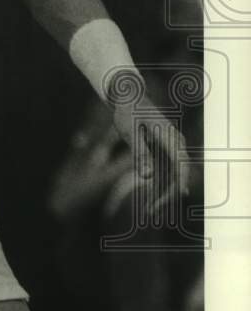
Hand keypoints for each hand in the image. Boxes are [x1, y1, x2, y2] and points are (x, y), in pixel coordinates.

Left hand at [111, 99, 190, 213]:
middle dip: (168, 195)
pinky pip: (166, 172)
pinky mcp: (164, 151)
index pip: (181, 166)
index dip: (177, 185)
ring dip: (163, 194)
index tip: (169, 201)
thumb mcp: (129, 132)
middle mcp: (176, 144)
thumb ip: (139, 153)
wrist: (129, 98)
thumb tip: (148, 176)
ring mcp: (172, 148)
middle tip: (151, 212)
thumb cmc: (128, 113)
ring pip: (173, 176)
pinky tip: (149, 200)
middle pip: (179, 174)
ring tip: (149, 212)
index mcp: (171, 138)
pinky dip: (159, 186)